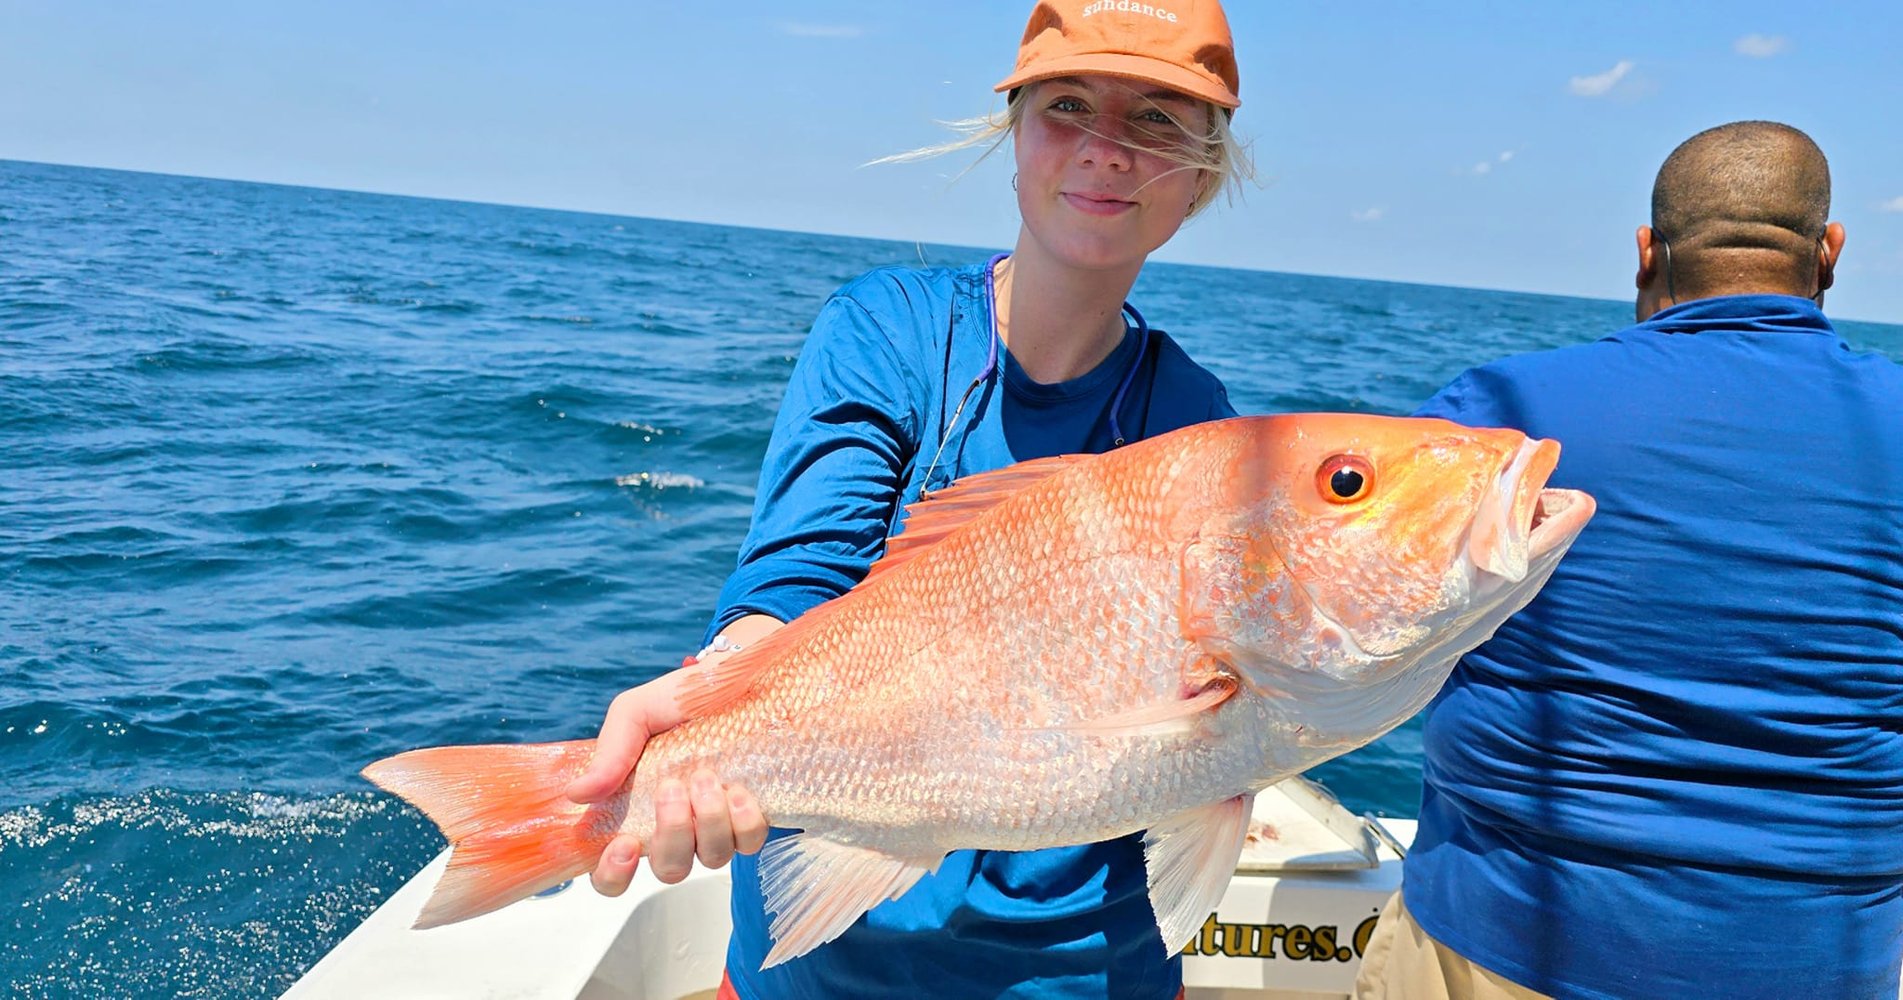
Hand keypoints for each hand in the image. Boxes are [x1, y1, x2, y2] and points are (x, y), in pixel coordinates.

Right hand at [566, 616, 780, 894]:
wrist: (737, 677)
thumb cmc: (681, 699)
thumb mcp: (636, 713)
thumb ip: (610, 753)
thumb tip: (577, 794)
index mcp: (638, 811)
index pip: (613, 872)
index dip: (614, 873)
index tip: (624, 843)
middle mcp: (677, 828)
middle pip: (668, 869)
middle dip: (672, 834)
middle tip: (673, 787)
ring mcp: (716, 827)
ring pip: (710, 859)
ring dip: (708, 822)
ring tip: (707, 777)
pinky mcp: (751, 819)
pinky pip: (748, 844)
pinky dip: (743, 822)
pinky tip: (740, 791)